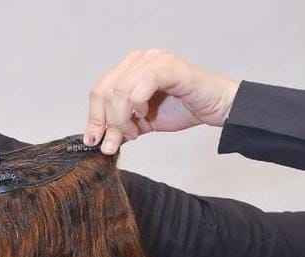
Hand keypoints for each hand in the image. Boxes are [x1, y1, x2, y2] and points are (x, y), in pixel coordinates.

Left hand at [83, 49, 240, 153]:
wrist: (215, 107)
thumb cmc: (182, 110)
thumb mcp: (142, 124)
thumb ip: (120, 127)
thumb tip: (97, 140)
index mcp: (130, 69)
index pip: (100, 90)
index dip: (93, 117)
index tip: (94, 141)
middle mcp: (140, 60)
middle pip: (105, 90)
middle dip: (105, 123)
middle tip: (113, 143)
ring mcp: (154, 61)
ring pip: (119, 91)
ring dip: (121, 120)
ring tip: (134, 133)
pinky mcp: (167, 67)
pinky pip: (138, 88)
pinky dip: (136, 108)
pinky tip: (145, 117)